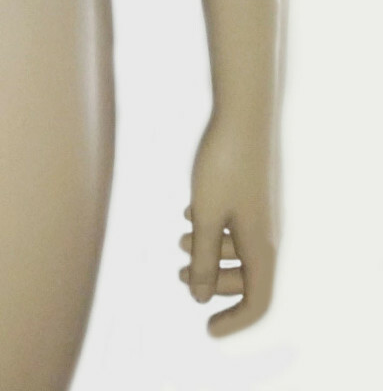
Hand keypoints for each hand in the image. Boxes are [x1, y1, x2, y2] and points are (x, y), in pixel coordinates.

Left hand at [178, 109, 278, 335]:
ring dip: (209, 251)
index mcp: (262, 247)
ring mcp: (262, 213)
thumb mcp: (206, 216)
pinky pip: (237, 224)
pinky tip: (189, 212)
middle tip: (178, 277)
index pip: (257, 303)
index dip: (234, 322)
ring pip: (240, 249)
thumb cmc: (223, 165)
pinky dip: (213, 227)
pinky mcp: (254, 193)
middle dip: (214, 283)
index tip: (206, 328)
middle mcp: (268, 234)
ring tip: (177, 239)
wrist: (243, 115)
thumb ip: (203, 258)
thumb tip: (200, 297)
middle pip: (248, 279)